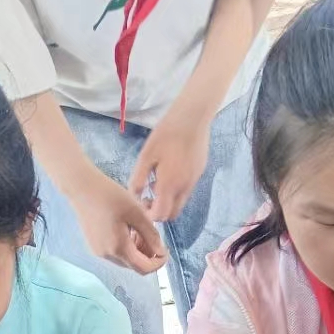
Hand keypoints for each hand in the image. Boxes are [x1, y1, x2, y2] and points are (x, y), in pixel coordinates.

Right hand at [67, 166, 167, 273]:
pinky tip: (127, 230)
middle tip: (152, 235)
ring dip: (137, 250)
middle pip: (134, 265)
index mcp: (118, 248)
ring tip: (139, 230)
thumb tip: (160, 251)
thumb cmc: (110, 196)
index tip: (165, 251)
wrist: (83, 189)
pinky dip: (126, 247)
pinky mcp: (94, 246)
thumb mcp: (137, 213)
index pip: (143, 268)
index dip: (158, 263)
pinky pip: (115, 253)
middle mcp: (107, 255)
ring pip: (125, 260)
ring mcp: (99, 251)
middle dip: (148, 254)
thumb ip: (151, 234)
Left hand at [128, 107, 211, 222]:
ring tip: (157, 182)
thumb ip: (138, 180)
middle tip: (148, 197)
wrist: (192, 118)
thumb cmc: (166, 135)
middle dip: (159, 211)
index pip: (160, 215)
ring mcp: (194, 181)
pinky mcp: (199, 173)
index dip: (148, 214)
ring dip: (167, 201)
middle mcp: (184, 187)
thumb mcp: (145, 157)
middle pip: (172, 214)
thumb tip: (135, 196)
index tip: (141, 203)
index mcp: (169, 185)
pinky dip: (176, 191)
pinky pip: (186, 190)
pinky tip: (168, 173)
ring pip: (180, 203)